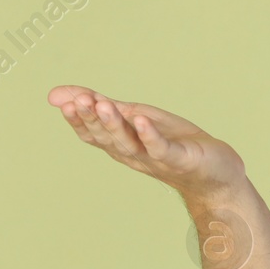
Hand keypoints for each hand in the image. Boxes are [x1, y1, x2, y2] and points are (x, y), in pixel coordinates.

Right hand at [47, 85, 245, 198]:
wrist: (214, 173)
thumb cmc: (172, 143)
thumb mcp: (134, 117)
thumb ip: (102, 106)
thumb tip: (55, 94)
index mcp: (121, 144)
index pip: (92, 134)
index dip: (77, 119)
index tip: (60, 100)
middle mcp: (134, 154)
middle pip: (107, 138)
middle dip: (92, 119)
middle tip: (77, 101)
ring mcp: (156, 158)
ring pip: (129, 143)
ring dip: (115, 124)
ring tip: (103, 105)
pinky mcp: (180, 159)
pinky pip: (162, 148)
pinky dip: (150, 135)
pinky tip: (141, 120)